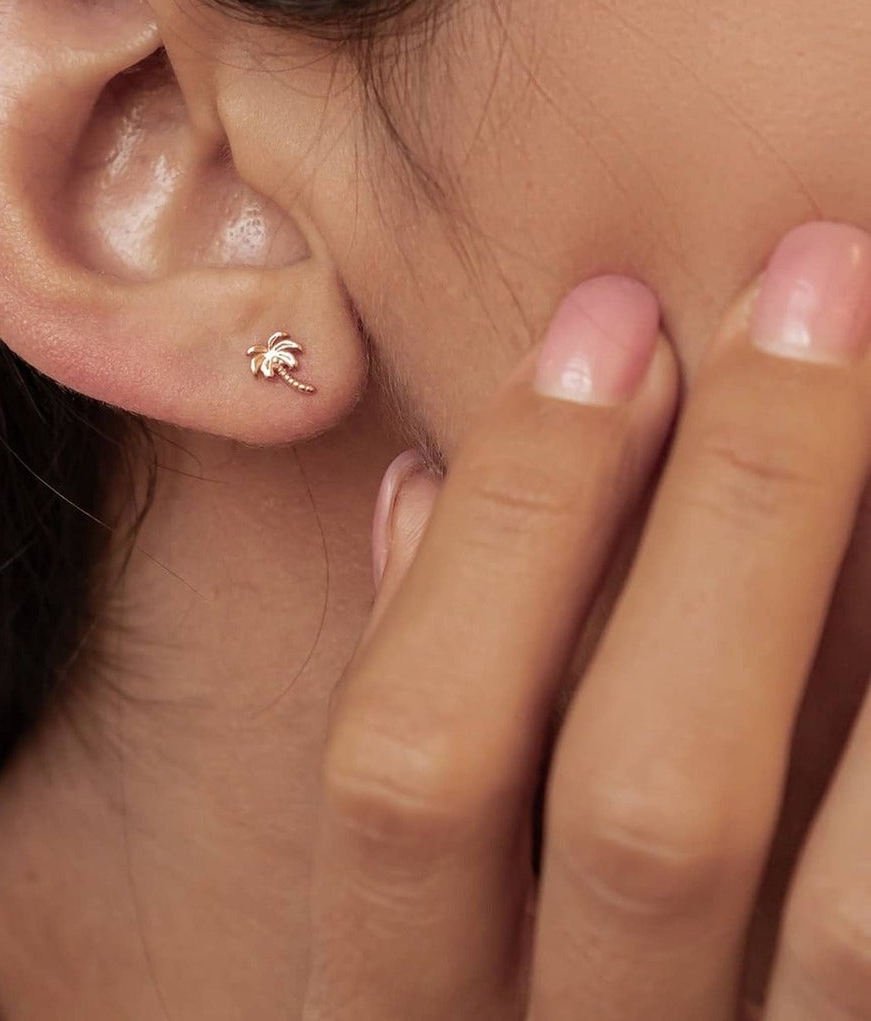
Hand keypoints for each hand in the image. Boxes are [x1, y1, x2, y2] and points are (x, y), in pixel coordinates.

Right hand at [305, 220, 870, 1019]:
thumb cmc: (496, 1000)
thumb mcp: (408, 918)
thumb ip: (409, 709)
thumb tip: (420, 485)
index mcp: (403, 1012)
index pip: (409, 761)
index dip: (511, 524)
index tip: (603, 320)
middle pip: (650, 806)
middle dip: (739, 511)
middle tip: (815, 281)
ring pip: (850, 911)